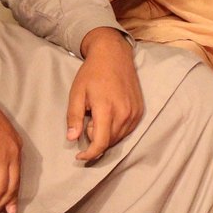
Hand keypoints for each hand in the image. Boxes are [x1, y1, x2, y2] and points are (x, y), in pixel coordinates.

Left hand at [66, 28, 143, 163]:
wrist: (114, 55)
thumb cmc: (92, 73)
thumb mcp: (77, 93)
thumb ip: (74, 118)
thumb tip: (72, 138)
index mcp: (106, 109)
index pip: (100, 143)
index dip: (89, 154)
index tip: (79, 156)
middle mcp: (124, 114)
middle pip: (109, 142)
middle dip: (95, 139)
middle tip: (88, 120)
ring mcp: (135, 113)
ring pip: (119, 137)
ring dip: (106, 135)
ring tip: (98, 116)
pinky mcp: (140, 111)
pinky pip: (127, 130)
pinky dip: (116, 129)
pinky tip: (110, 115)